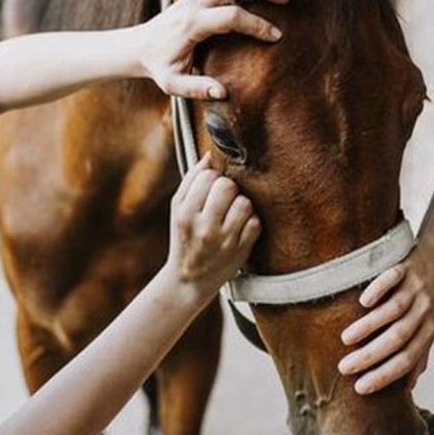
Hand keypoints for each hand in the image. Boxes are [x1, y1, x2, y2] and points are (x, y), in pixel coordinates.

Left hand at [139, 0, 287, 99]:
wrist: (140, 47)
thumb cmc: (160, 66)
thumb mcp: (173, 84)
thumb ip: (196, 88)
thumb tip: (222, 92)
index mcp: (192, 24)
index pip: (231, 17)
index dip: (256, 25)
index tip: (276, 36)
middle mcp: (193, 3)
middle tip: (285, 0)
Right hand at [167, 154, 261, 298]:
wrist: (188, 280)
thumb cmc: (184, 237)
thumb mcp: (178, 209)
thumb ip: (191, 180)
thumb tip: (210, 155)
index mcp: (185, 213)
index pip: (207, 176)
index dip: (212, 177)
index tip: (210, 187)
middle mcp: (204, 227)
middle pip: (228, 186)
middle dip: (228, 188)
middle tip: (224, 198)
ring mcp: (224, 241)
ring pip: (245, 203)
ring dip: (242, 204)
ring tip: (232, 213)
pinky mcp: (241, 251)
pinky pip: (256, 222)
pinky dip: (250, 222)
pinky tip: (240, 228)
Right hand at [336, 248, 433, 394]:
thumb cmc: (427, 300)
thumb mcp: (428, 327)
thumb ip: (419, 354)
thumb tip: (408, 389)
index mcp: (429, 330)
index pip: (407, 359)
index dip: (385, 375)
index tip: (360, 388)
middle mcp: (424, 311)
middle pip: (398, 338)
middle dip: (371, 356)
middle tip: (344, 368)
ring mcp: (416, 288)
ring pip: (394, 310)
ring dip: (369, 326)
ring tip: (345, 339)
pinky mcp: (406, 266)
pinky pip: (393, 278)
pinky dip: (379, 289)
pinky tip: (362, 302)